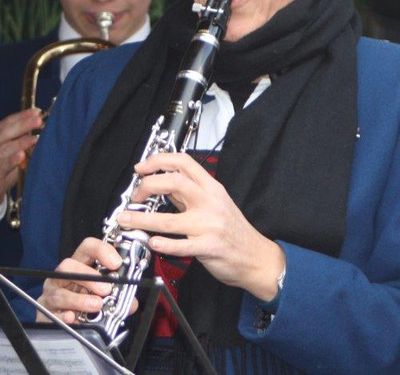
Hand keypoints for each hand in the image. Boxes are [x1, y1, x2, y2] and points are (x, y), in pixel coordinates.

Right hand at [0, 109, 42, 191]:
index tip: (36, 111)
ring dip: (18, 144)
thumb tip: (39, 127)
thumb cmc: (5, 168)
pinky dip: (12, 161)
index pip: (6, 124)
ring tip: (33, 139)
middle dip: (21, 126)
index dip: (20, 116)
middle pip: (4, 133)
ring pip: (3, 150)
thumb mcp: (13, 152)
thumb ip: (23, 141)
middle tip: (38, 120)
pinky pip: (3, 168)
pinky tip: (20, 156)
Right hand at [37, 237, 133, 323]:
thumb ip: (119, 297)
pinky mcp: (44, 312)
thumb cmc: (83, 302)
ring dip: (79, 299)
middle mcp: (63, 276)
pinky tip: (73, 318)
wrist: (61, 322)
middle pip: (68, 265)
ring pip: (59, 291)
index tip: (116, 263)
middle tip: (107, 289)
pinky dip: (64, 316)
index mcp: (80, 266)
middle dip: (89, 276)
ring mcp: (51, 293)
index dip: (102, 250)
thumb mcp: (103, 296)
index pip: (88, 247)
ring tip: (96, 305)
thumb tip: (132, 303)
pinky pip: (51, 312)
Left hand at [118, 152, 284, 302]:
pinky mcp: (208, 247)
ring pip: (170, 219)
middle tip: (135, 195)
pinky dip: (164, 244)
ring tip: (126, 219)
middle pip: (175, 182)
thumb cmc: (235, 231)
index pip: (184, 163)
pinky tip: (152, 242)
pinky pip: (181, 245)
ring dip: (142, 219)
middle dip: (147, 186)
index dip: (159, 161)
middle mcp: (211, 203)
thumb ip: (190, 195)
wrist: (256, 256)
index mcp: (212, 189)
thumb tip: (163, 185)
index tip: (141, 168)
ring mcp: (210, 225)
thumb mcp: (216, 204)